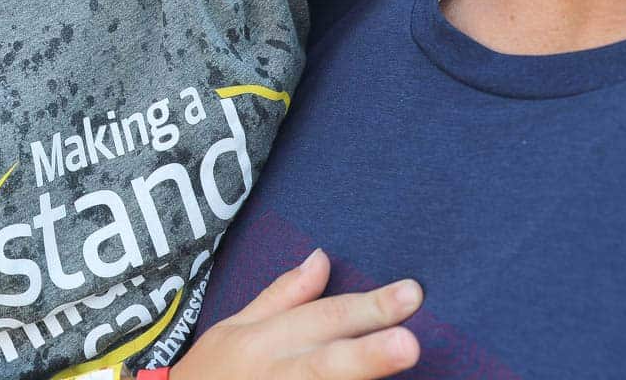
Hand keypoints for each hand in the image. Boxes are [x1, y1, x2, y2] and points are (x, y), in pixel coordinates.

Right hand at [171, 249, 420, 379]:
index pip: (323, 319)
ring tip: (401, 366)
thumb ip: (284, 296)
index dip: (368, 308)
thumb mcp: (237, 327)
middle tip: (410, 344)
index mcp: (264, 341)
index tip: (412, 293)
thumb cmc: (213, 372)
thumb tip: (323, 257)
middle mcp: (275, 375)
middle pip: (326, 364)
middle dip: (368, 355)